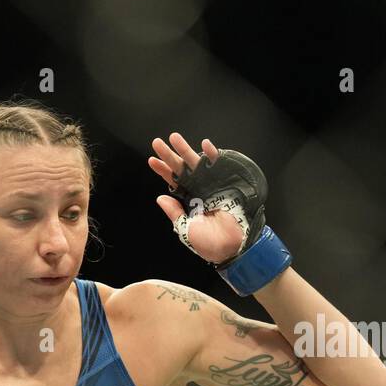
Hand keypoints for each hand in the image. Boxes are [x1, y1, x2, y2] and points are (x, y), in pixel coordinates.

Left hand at [148, 132, 245, 262]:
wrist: (233, 247)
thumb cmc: (210, 243)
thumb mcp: (186, 230)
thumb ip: (174, 213)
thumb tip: (160, 197)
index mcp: (189, 201)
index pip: (173, 182)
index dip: (163, 171)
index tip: (152, 160)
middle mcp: (199, 190)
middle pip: (182, 169)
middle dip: (170, 156)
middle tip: (157, 143)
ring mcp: (212, 185)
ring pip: (196, 164)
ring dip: (186, 150)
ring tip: (174, 138)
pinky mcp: (227, 183)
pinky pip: (219, 166)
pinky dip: (213, 155)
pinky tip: (204, 145)